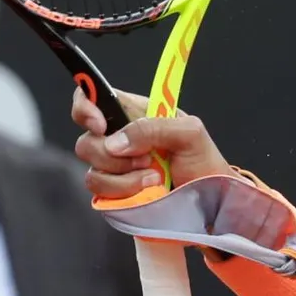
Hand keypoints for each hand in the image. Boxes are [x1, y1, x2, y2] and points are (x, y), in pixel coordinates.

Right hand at [70, 88, 230, 197]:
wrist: (210, 198)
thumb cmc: (202, 160)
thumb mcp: (190, 133)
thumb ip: (154, 127)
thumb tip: (115, 142)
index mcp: (133, 114)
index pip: (92, 97)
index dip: (85, 107)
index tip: (100, 125)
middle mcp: (118, 138)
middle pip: (87, 141)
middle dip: (114, 154)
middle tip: (148, 158)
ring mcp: (113, 167)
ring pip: (92, 170)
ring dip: (124, 176)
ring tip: (155, 176)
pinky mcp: (112, 191)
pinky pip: (100, 192)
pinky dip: (125, 191)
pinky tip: (149, 189)